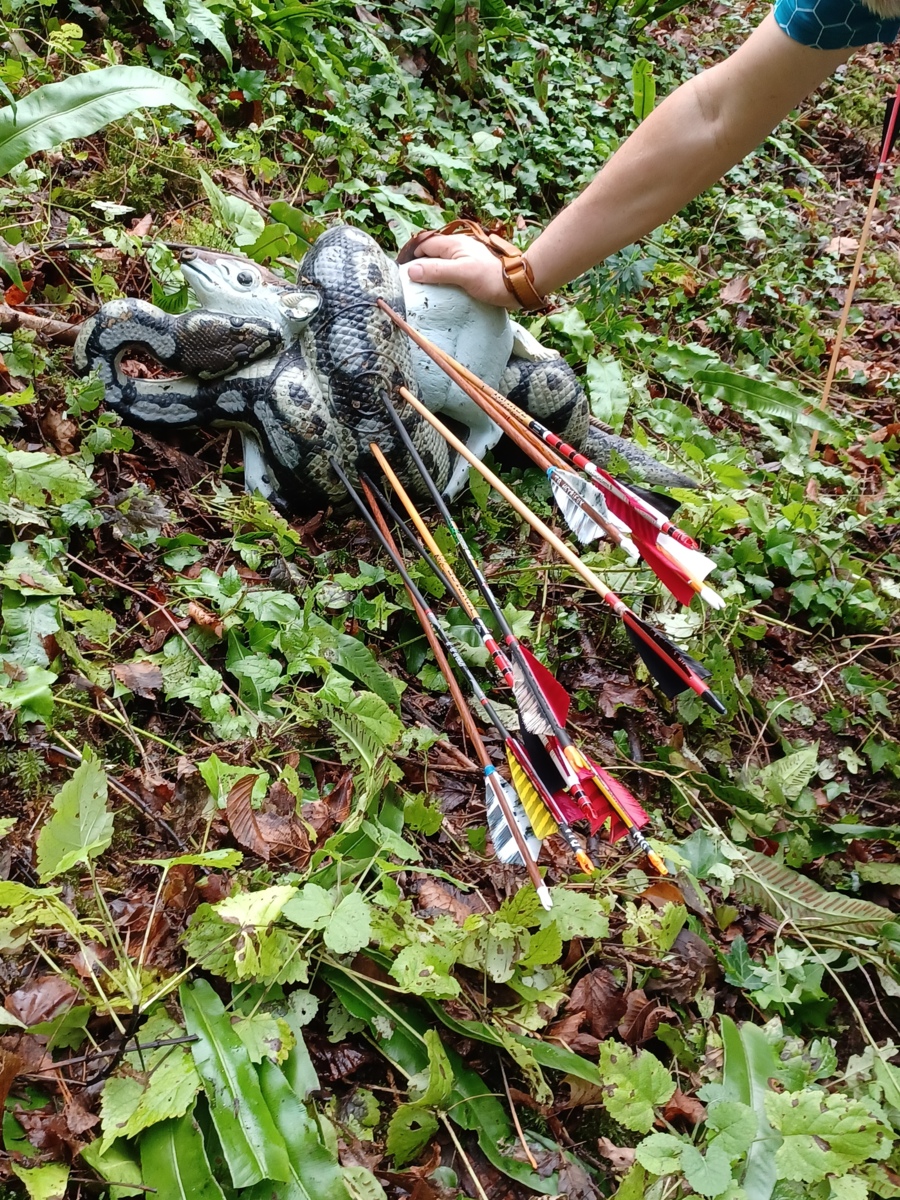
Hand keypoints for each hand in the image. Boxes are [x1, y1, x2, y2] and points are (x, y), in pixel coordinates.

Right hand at [404, 234, 518, 308]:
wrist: (518, 286)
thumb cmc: (491, 278)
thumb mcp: (461, 274)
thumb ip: (436, 270)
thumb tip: (411, 271)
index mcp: (453, 244)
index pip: (425, 246)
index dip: (412, 257)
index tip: (403, 274)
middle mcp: (458, 248)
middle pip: (432, 253)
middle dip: (421, 265)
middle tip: (411, 284)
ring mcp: (466, 259)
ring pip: (441, 263)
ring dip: (432, 273)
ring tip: (424, 290)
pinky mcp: (472, 271)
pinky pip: (451, 272)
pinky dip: (443, 279)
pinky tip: (442, 291)